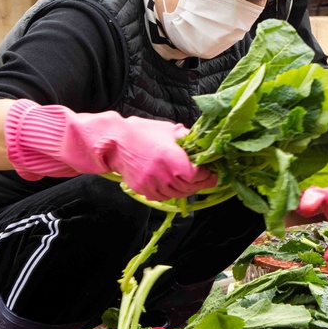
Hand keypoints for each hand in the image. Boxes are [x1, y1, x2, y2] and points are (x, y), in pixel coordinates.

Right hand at [4, 99, 216, 200]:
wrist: (113, 141)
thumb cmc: (142, 132)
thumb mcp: (170, 131)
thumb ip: (188, 140)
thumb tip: (206, 143)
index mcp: (173, 159)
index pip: (199, 175)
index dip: (209, 175)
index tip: (214, 171)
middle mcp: (163, 175)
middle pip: (190, 187)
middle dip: (201, 183)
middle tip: (207, 176)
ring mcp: (152, 184)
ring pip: (177, 195)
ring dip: (187, 189)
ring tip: (193, 181)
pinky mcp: (142, 190)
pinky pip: (163, 197)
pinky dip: (172, 193)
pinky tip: (176, 184)